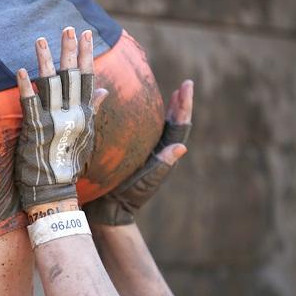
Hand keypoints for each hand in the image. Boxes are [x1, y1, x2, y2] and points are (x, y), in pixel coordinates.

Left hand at [15, 27, 106, 212]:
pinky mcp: (36, 129)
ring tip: (40, 39)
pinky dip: (26, 86)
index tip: (85, 36)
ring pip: (50, 84)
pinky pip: (29, 103)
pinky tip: (20, 70)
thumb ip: (93, 110)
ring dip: (45, 60)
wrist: (55, 190)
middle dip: (69, 50)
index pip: (87, 79)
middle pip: (71, 76)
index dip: (86, 56)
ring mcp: (54, 121)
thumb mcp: (87, 136)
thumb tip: (104, 90)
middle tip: (67, 28)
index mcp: (85, 115)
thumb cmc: (69, 164)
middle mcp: (72, 115)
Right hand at [84, 80, 193, 224]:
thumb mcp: (144, 181)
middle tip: (184, 87)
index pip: (178, 127)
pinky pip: (146, 134)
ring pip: (162, 128)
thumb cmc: (126, 196)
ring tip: (173, 95)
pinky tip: (142, 111)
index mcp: (162, 156)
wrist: (109, 209)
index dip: (183, 106)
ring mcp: (147, 154)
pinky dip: (149, 120)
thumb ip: (161, 165)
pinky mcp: (134, 157)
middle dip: (179, 105)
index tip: (185, 86)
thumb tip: (182, 147)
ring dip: (168, 111)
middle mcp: (157, 153)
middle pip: (174, 125)